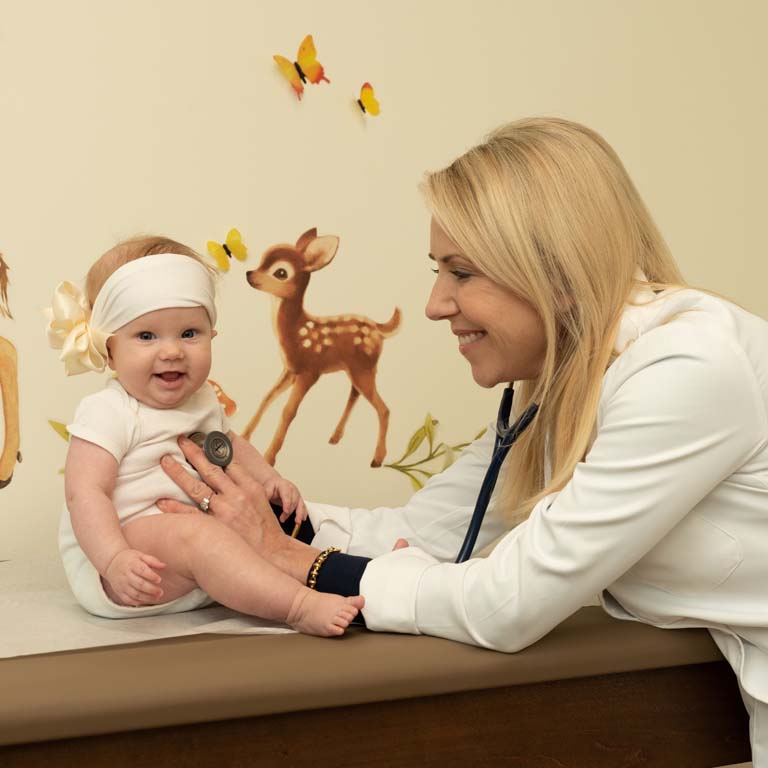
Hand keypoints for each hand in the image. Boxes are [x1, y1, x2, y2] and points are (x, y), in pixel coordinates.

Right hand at [104, 549, 164, 606]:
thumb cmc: (128, 559)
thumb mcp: (140, 555)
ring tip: (157, 597)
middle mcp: (126, 575)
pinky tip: (146, 600)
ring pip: (135, 594)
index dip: (151, 576)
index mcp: (132, 564)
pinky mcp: (119, 592)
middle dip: (151, 589)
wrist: (111, 563)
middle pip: (139, 584)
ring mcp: (122, 585)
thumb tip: (164, 566)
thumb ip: (152, 561)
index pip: (142, 571)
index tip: (159, 579)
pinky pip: (128, 600)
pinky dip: (138, 602)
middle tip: (160, 592)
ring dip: (147, 598)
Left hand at [157, 437, 285, 556]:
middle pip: (210, 470)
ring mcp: (223, 511)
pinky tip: (161, 501)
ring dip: (178, 473)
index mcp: (250, 486)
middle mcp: (236, 496)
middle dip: (194, 453)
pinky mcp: (213, 528)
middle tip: (181, 441)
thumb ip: (246, 485)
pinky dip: (174, 507)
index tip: (202, 439)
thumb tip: (230, 471)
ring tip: (165, 461)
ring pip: (196, 488)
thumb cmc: (266, 528)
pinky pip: (189, 515)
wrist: (271, 552)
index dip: (214, 449)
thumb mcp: (263, 500)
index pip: (229, 462)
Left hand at [263, 475, 307, 523]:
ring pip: (300, 504)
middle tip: (282, 519)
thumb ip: (266, 495)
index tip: (286, 511)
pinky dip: (303, 513)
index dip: (287, 503)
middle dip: (289, 511)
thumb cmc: (271, 486)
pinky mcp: (299, 499)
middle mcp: (292, 489)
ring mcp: (297, 494)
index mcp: (284, 485)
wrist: (275, 483)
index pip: (287, 494)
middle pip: (293, 501)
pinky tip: (303, 518)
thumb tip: (262, 502)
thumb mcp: (266, 489)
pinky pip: (303, 506)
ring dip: (299, 513)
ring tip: (297, 522)